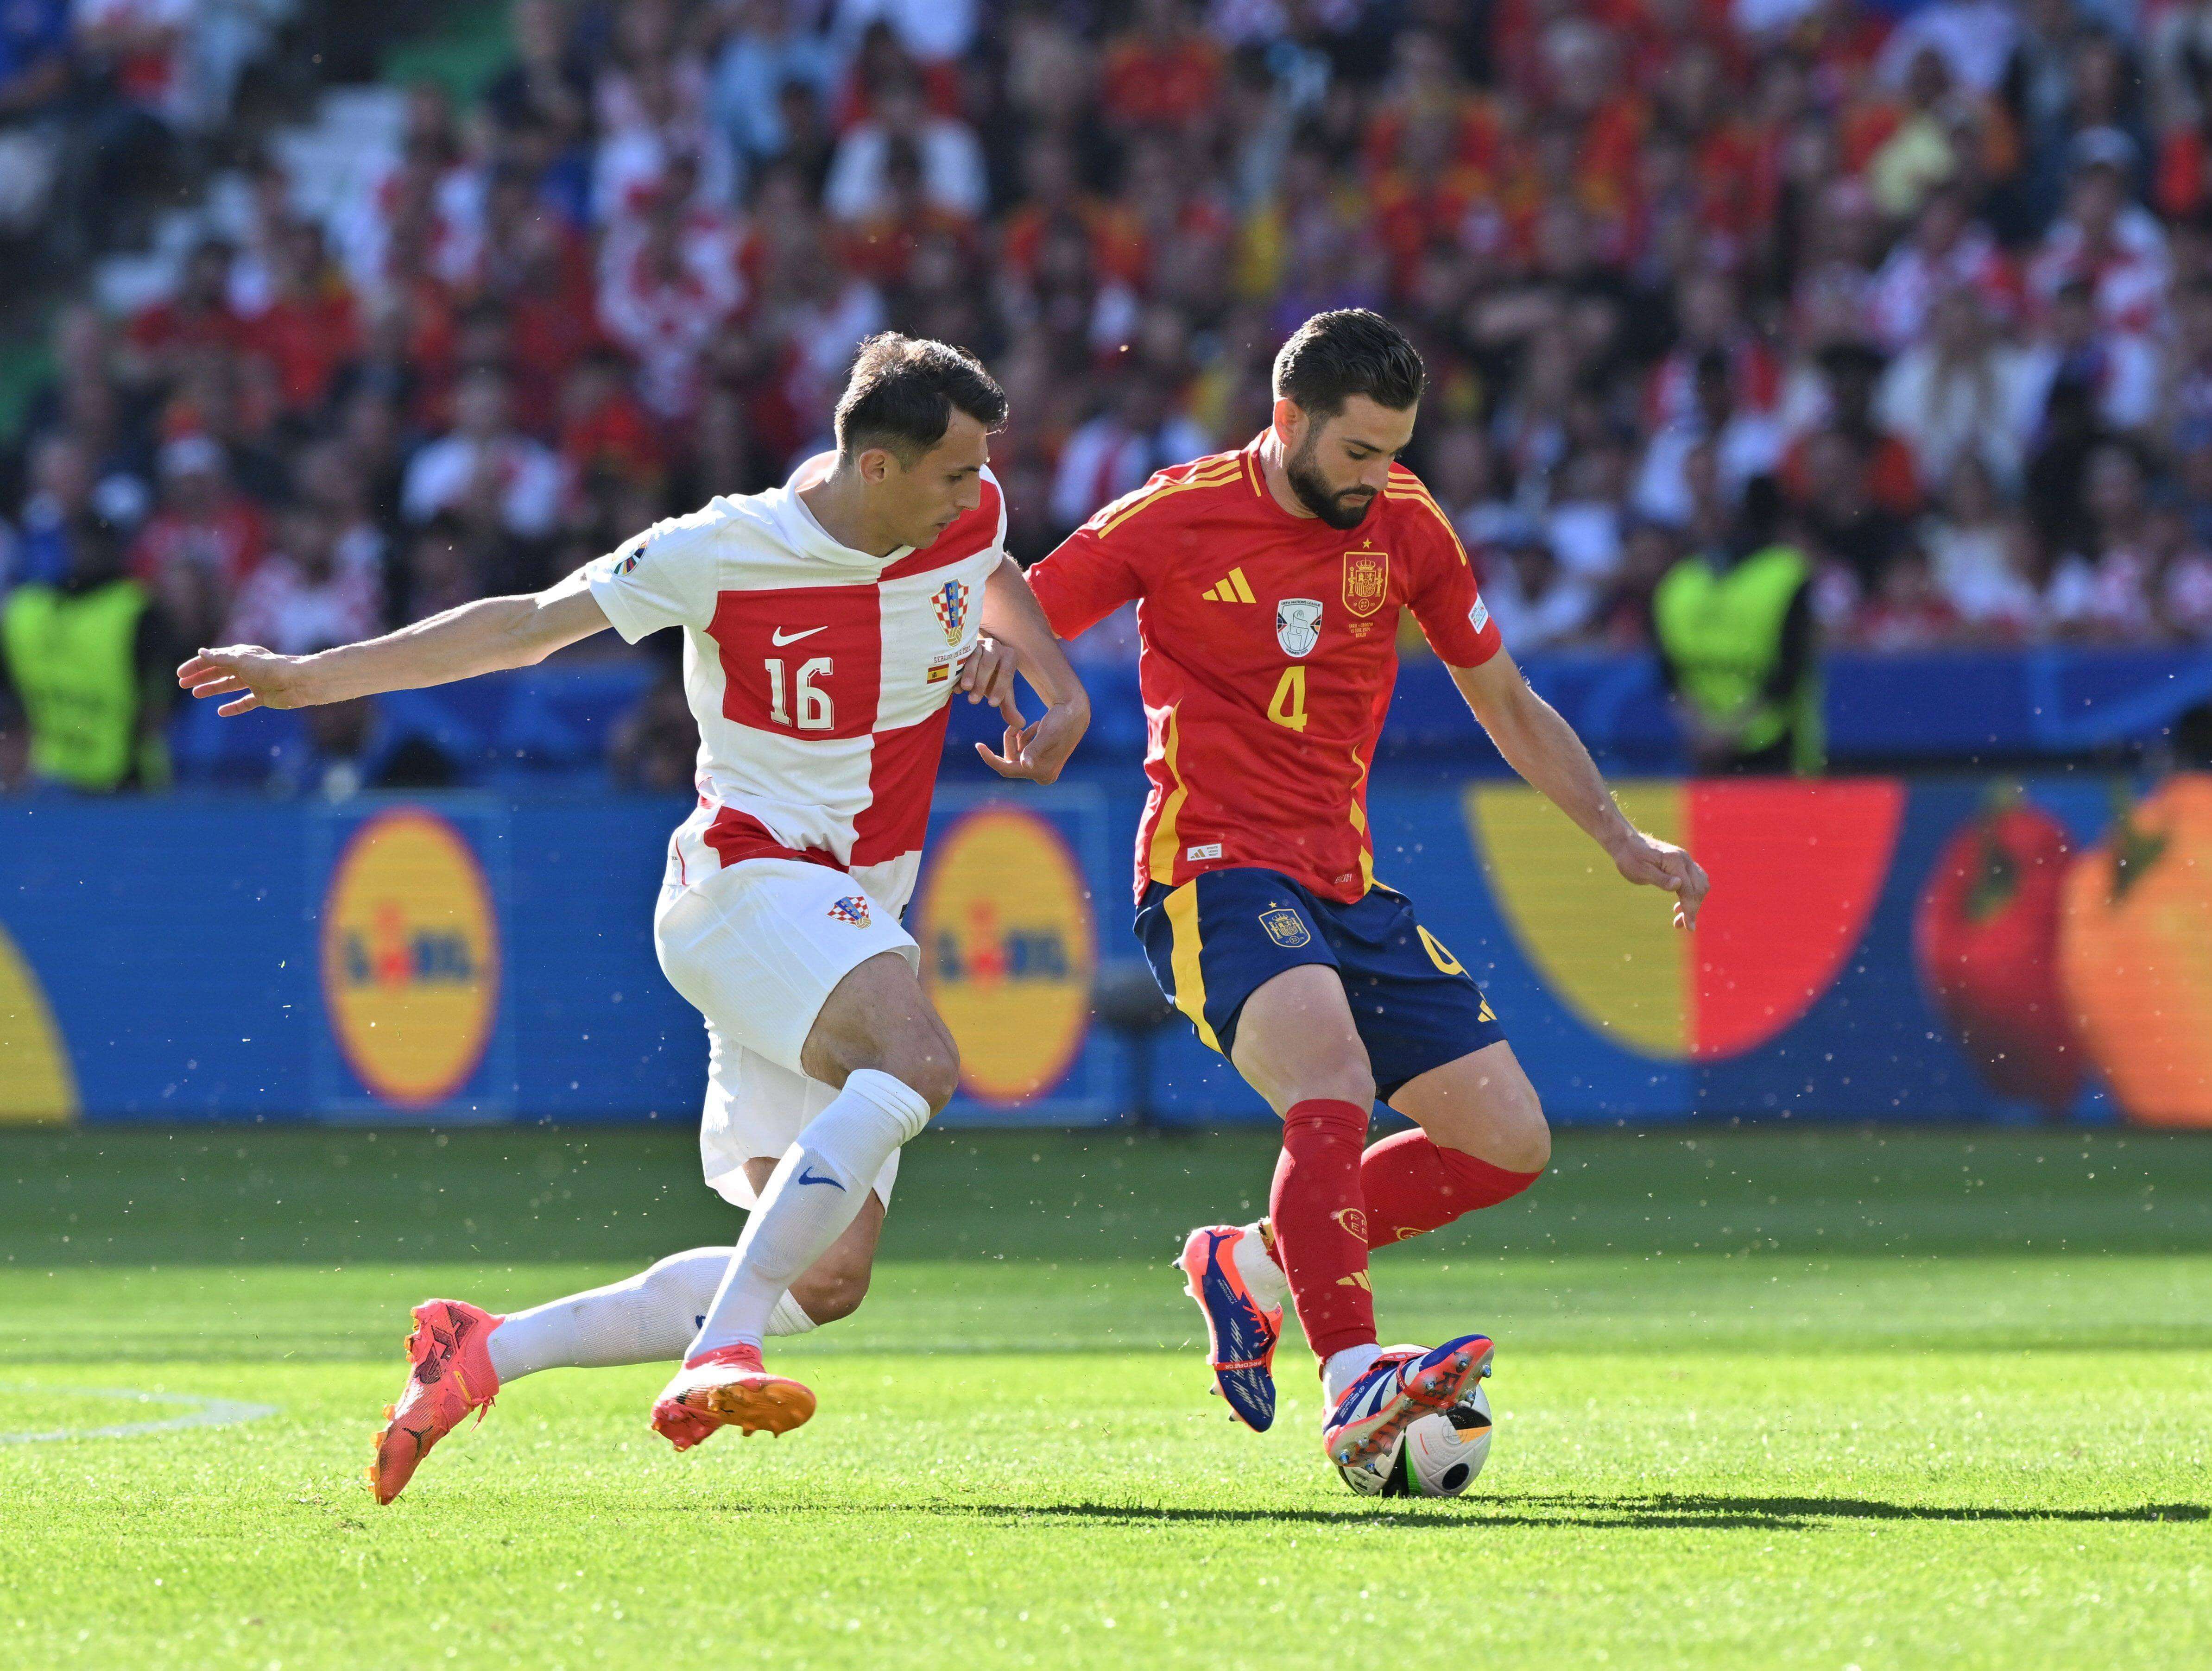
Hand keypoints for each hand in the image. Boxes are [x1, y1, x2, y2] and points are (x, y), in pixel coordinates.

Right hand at [175, 646, 324, 715]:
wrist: (299, 683)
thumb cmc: (272, 668)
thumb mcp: (242, 661)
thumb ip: (221, 658)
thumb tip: (201, 651)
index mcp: (241, 655)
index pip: (213, 659)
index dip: (196, 666)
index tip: (180, 675)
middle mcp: (247, 667)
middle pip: (219, 672)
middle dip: (201, 677)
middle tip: (183, 685)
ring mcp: (255, 682)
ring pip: (229, 685)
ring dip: (212, 689)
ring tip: (196, 694)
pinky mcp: (263, 696)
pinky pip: (244, 702)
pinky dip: (233, 706)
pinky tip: (221, 712)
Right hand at [955, 635, 1018, 712]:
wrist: (979, 663)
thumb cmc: (993, 678)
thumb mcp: (1001, 692)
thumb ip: (1009, 707)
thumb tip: (1020, 724)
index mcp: (1010, 657)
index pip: (1007, 672)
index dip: (1000, 688)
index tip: (992, 704)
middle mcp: (996, 647)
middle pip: (989, 664)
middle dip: (981, 683)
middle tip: (974, 701)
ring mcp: (979, 644)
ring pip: (974, 657)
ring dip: (969, 674)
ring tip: (965, 690)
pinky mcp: (964, 645)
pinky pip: (960, 656)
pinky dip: (957, 671)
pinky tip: (955, 687)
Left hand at [976, 695, 1088, 784]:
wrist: (1076, 713)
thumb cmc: (1062, 720)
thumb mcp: (1047, 734)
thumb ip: (1034, 749)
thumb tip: (1025, 765)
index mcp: (1042, 772)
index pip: (1007, 769)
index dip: (990, 758)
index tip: (978, 745)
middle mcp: (1042, 775)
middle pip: (1011, 761)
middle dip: (1010, 742)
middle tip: (1015, 726)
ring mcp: (1042, 768)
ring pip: (1016, 754)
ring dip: (1019, 739)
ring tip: (1034, 726)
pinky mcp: (1042, 760)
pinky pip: (1023, 751)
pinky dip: (1025, 739)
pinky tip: (1037, 728)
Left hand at [1610, 827, 1709, 929]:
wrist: (1626, 843)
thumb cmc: (1630, 859)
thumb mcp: (1640, 872)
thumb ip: (1660, 879)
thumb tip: (1678, 885)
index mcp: (1674, 861)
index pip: (1689, 889)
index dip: (1690, 910)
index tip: (1689, 928)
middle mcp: (1684, 859)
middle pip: (1698, 888)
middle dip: (1693, 909)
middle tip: (1680, 925)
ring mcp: (1685, 860)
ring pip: (1700, 885)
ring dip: (1694, 902)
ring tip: (1679, 919)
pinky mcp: (1682, 863)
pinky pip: (1695, 880)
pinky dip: (1692, 894)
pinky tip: (1679, 906)